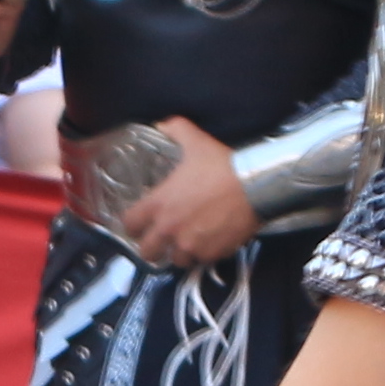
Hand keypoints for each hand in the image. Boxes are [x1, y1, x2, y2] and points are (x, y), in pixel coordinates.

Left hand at [109, 118, 257, 267]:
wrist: (255, 186)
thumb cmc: (221, 165)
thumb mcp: (195, 141)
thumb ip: (174, 129)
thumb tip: (162, 124)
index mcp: (159, 204)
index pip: (129, 225)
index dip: (132, 224)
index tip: (140, 222)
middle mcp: (170, 229)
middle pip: (146, 252)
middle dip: (152, 246)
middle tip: (161, 239)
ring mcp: (191, 245)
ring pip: (175, 261)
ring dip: (178, 253)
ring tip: (187, 242)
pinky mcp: (212, 254)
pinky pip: (201, 261)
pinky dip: (203, 254)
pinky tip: (208, 242)